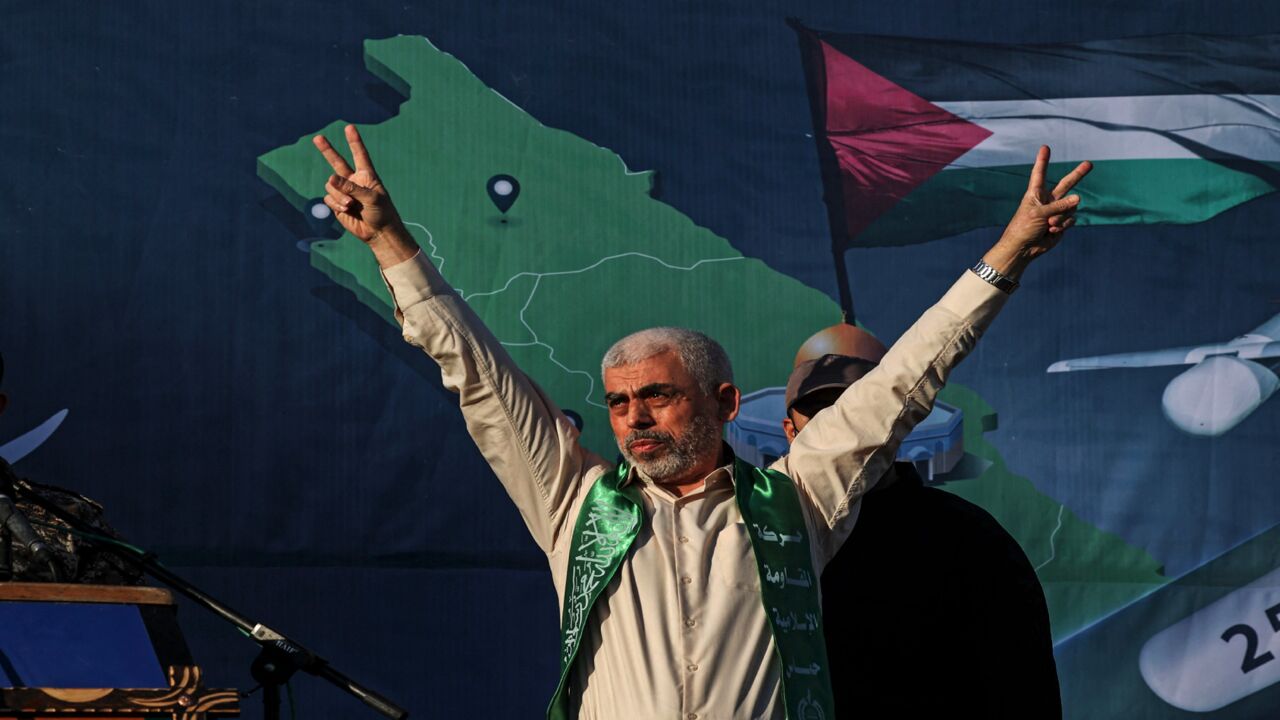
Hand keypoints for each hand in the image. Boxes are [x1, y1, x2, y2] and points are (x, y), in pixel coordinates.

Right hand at [312, 124, 404, 243]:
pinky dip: (336, 204)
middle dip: (327, 150)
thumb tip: (330, 178)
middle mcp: (353, 181)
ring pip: (331, 185)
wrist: (378, 232)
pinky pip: (329, 198)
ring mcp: (344, 192)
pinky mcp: (337, 204)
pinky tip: (346, 210)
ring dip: (339, 195)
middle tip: (318, 138)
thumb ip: (352, 188)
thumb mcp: (371, 198)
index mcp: (367, 175)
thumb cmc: (382, 213)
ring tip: (350, 205)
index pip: (360, 155)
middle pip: (337, 162)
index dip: (354, 141)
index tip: (349, 127)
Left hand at [986, 146, 1091, 277]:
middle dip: (1078, 174)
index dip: (1043, 161)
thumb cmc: (1024, 228)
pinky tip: (1051, 231)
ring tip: (1049, 225)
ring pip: (1071, 208)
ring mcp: (1056, 211)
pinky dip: (1063, 226)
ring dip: (1061, 217)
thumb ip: (1059, 205)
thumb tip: (1079, 198)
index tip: (1045, 147)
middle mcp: (1048, 200)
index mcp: (1035, 194)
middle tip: (1089, 164)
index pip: (1040, 174)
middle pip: (1066, 184)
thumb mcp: (1039, 213)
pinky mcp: (1062, 223)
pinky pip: (1071, 220)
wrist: (1024, 248)